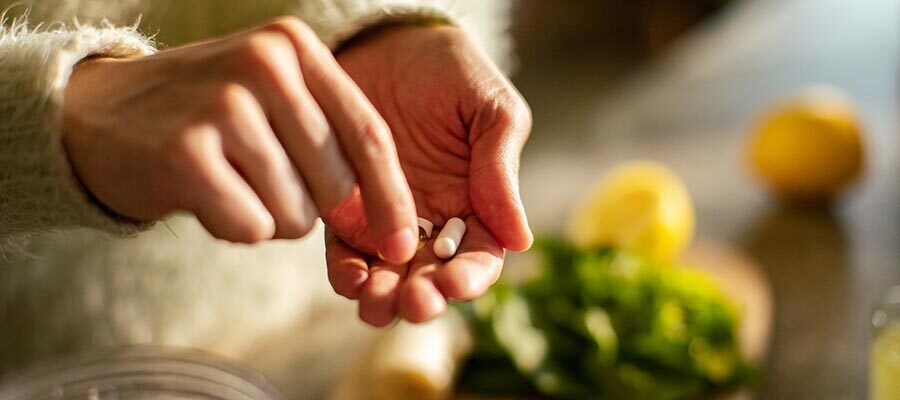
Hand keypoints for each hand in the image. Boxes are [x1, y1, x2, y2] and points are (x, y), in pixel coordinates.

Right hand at [62, 17, 419, 259]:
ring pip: (295, 213)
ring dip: (266, 216)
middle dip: (308, 205)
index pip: (370, 134)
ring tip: (226, 179)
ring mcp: (225, 106)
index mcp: (294, 47)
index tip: (402, 244)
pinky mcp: (187, 153)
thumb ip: (330, 137)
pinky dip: (231, 226)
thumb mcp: (270, 97)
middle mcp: (264, 65)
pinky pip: (250, 228)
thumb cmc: (203, 117)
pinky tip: (202, 194)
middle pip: (336, 184)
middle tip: (258, 179)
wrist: (95, 116)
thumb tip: (388, 219)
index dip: (392, 198)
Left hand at [327, 25, 532, 325]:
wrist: (386, 40)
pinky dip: (346, 272)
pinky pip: (344, 250)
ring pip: (388, 275)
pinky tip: (348, 277)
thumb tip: (521, 240)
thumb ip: (501, 168)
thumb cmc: (449, 69)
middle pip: (432, 278)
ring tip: (375, 302)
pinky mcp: (344, 207)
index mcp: (477, 204)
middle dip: (423, 298)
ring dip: (383, 298)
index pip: (479, 258)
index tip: (454, 284)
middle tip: (412, 302)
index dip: (470, 278)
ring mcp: (386, 217)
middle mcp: (433, 221)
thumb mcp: (490, 109)